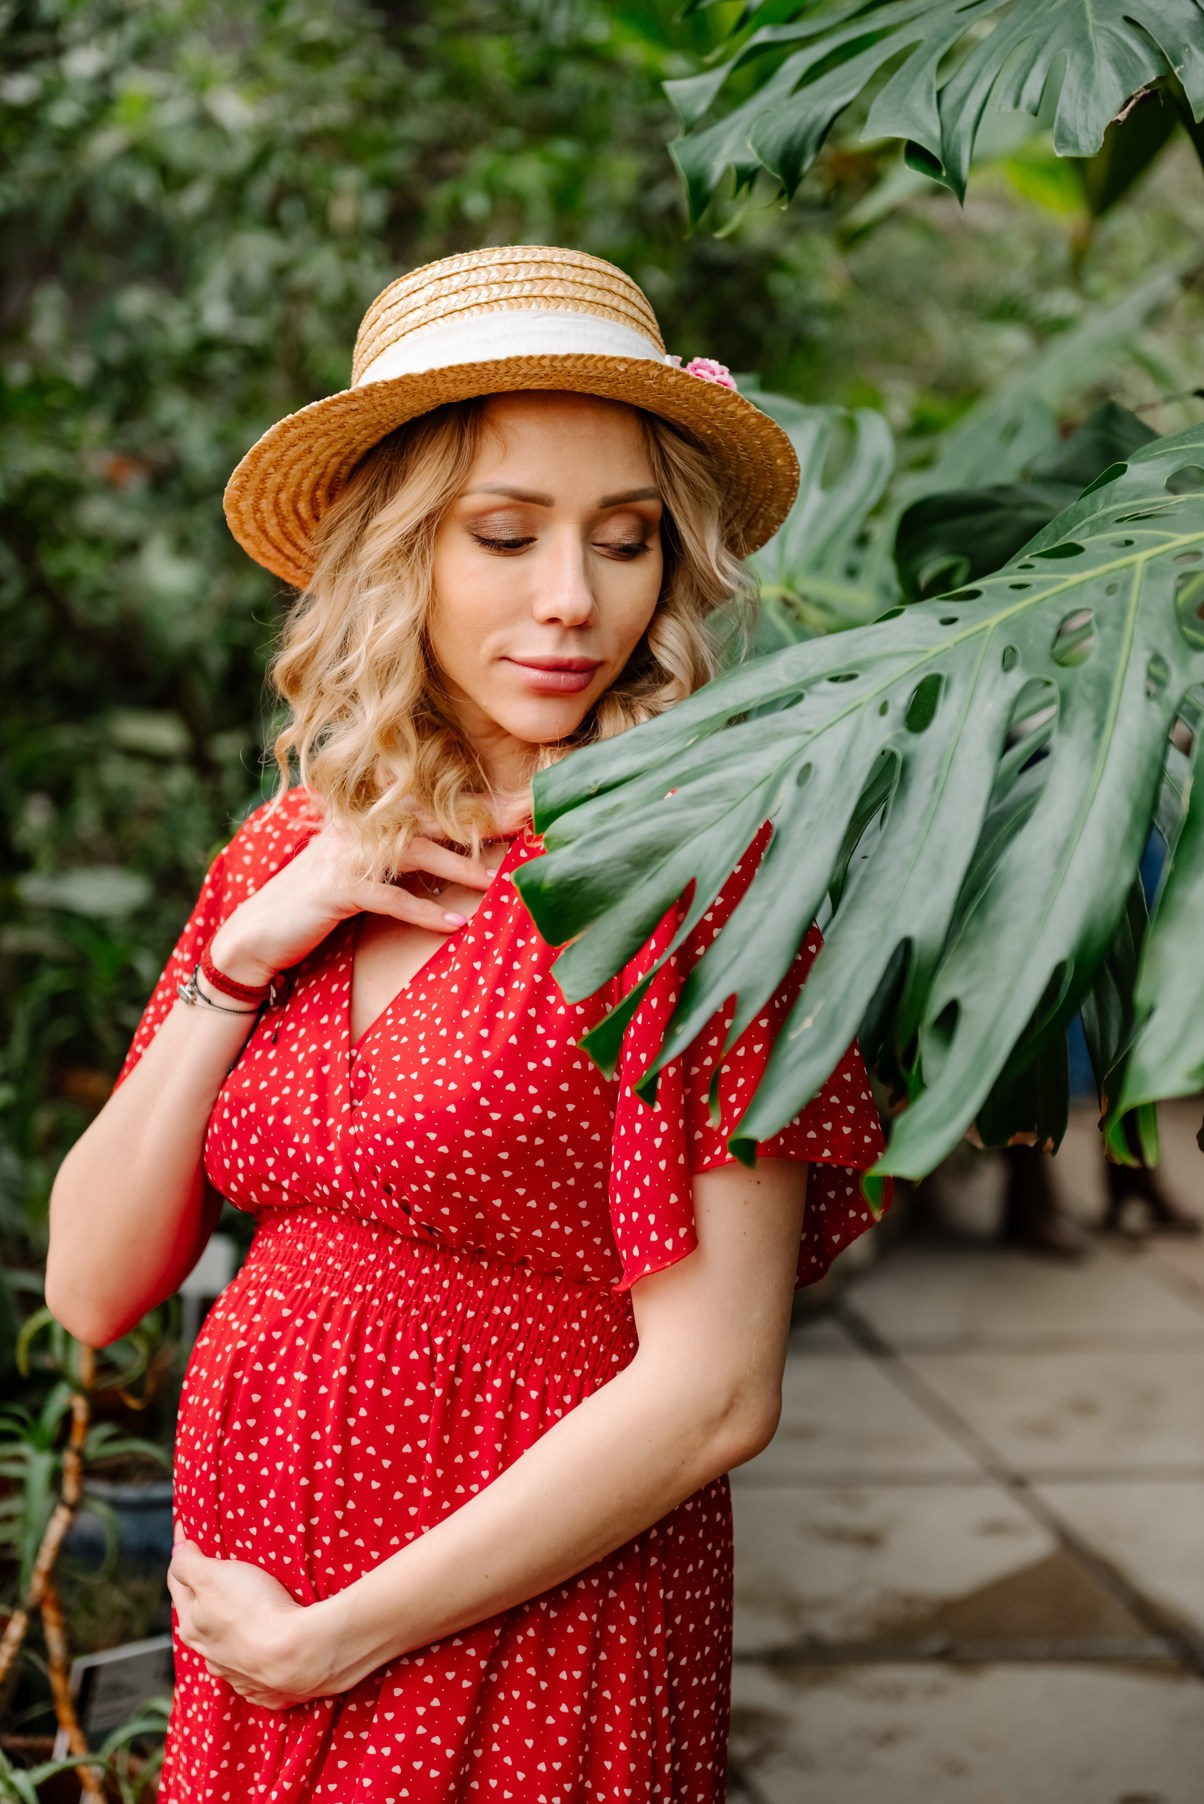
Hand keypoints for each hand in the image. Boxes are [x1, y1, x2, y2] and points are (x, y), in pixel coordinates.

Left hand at [167, 1533, 337, 1709]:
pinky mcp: (266, 1688)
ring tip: (247, 1613)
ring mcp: (237, 1674)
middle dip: (205, 1597)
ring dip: (230, 1631)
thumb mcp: (213, 1576)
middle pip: (200, 1618)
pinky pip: (255, 1668)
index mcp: (193, 1626)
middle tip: (217, 1575)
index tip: (187, 1533)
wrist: (298, 1655)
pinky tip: (267, 1645)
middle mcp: (209, 1654)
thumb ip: (188, 1564)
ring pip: (226, 1647)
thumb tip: (178, 1553)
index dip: (182, 1555)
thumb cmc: (254, 1609)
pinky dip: (256, 1654)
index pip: (178, 1582)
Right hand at [207, 809, 503, 988]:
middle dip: (481, 822)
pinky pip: (391, 897)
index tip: (523, 805)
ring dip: (459, 868)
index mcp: (368, 815)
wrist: (260, 931)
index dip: (478, 804)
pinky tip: (454, 925)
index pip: (432, 804)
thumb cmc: (319, 902)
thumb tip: (460, 861)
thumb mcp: (363, 871)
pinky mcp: (337, 886)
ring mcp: (347, 851)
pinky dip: (424, 911)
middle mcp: (359, 823)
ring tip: (495, 883)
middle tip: (526, 826)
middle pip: (432, 817)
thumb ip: (402, 856)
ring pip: (416, 852)